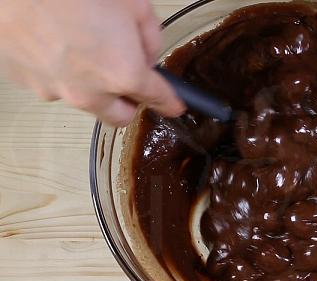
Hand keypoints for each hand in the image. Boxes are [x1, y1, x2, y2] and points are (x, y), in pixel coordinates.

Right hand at [0, 0, 184, 125]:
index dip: (169, 102)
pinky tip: (56, 42)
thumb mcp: (133, 3)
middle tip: (128, 75)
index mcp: (122, 73)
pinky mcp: (25, 82)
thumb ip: (150, 37)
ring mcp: (54, 90)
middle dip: (129, 101)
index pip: (157, 99)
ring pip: (85, 101)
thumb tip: (148, 55)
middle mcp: (89, 92)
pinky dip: (60, 71)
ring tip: (83, 45)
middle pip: (119, 116)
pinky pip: (53, 84)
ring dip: (92, 85)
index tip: (173, 106)